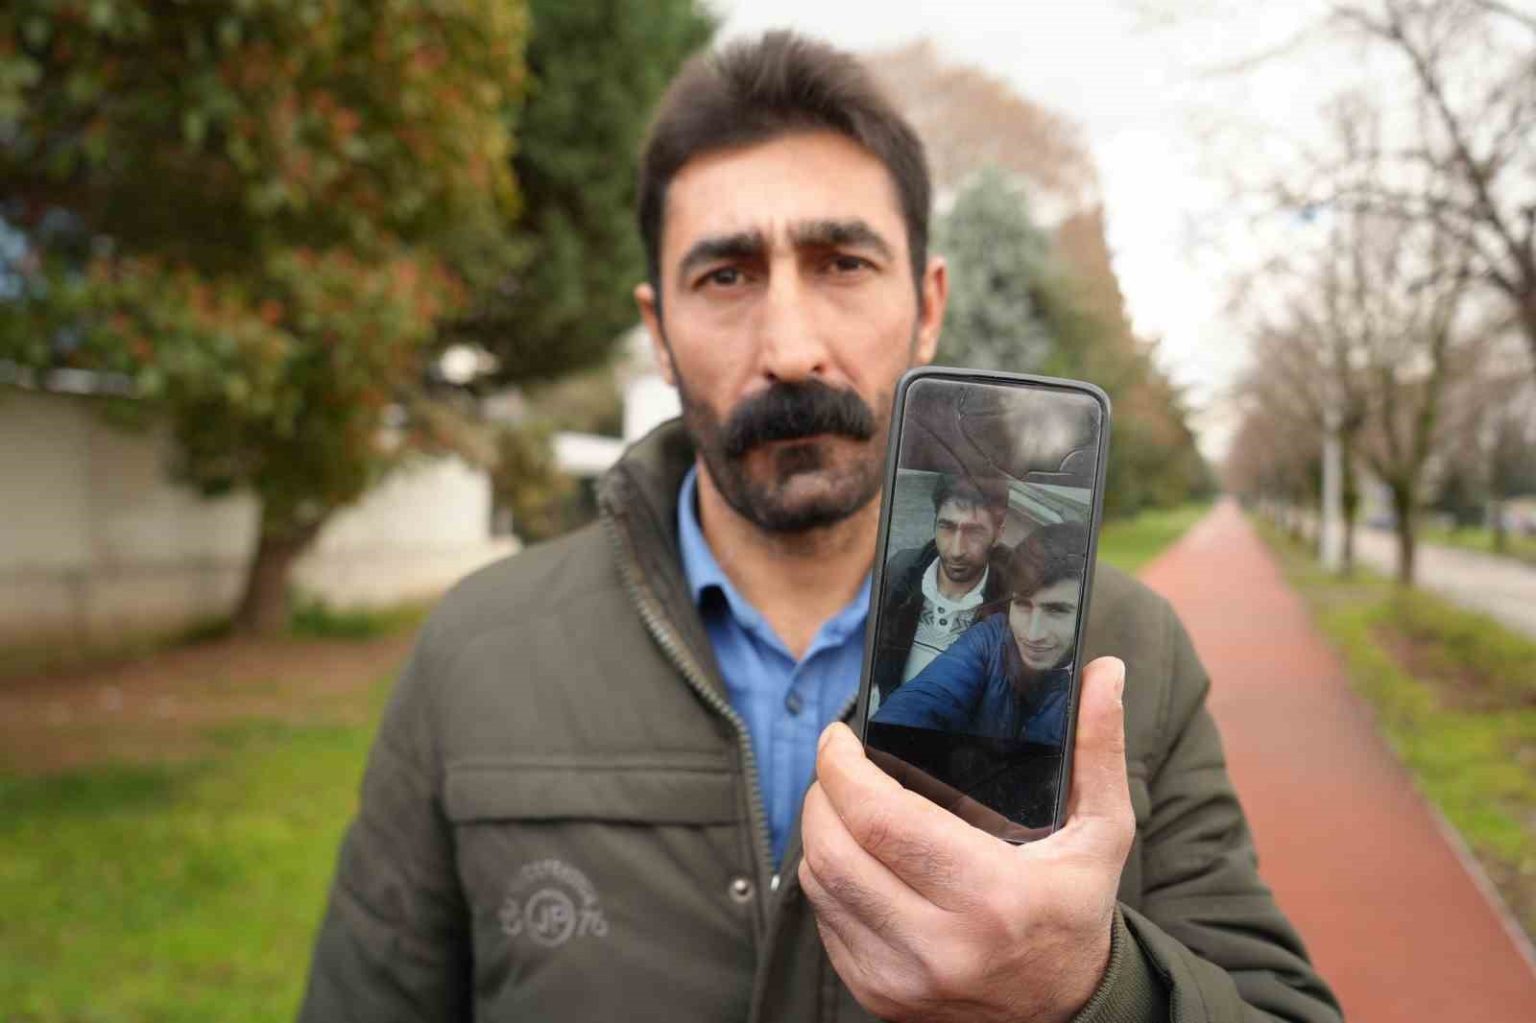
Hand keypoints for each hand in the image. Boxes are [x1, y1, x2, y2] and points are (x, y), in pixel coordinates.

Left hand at [798, 657, 1133, 1022]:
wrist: (1066, 1014)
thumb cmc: (1076, 910)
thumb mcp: (1102, 832)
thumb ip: (1098, 749)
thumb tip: (1105, 672)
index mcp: (994, 897)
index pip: (882, 821)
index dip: (842, 769)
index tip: (838, 736)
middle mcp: (941, 946)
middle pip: (835, 851)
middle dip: (820, 793)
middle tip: (834, 765)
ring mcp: (903, 979)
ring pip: (819, 887)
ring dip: (818, 835)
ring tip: (840, 805)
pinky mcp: (879, 997)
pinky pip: (826, 925)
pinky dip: (828, 883)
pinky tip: (854, 859)